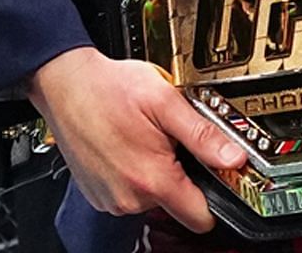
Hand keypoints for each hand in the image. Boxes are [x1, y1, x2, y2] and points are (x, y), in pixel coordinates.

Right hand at [28, 47, 248, 233]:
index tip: (225, 176)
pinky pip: (132, 191)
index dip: (220, 196)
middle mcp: (128, 198)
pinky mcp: (99, 193)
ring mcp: (111, 198)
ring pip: (155, 196)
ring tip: (151, 136)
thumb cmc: (110, 88)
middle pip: (179, 202)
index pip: (200, 217)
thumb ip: (204, 135)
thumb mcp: (167, 102)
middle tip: (177, 139)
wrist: (66, 85)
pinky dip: (138, 170)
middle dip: (187, 173)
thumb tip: (235, 158)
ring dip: (160, 170)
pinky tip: (132, 144)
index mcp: (150, 180)